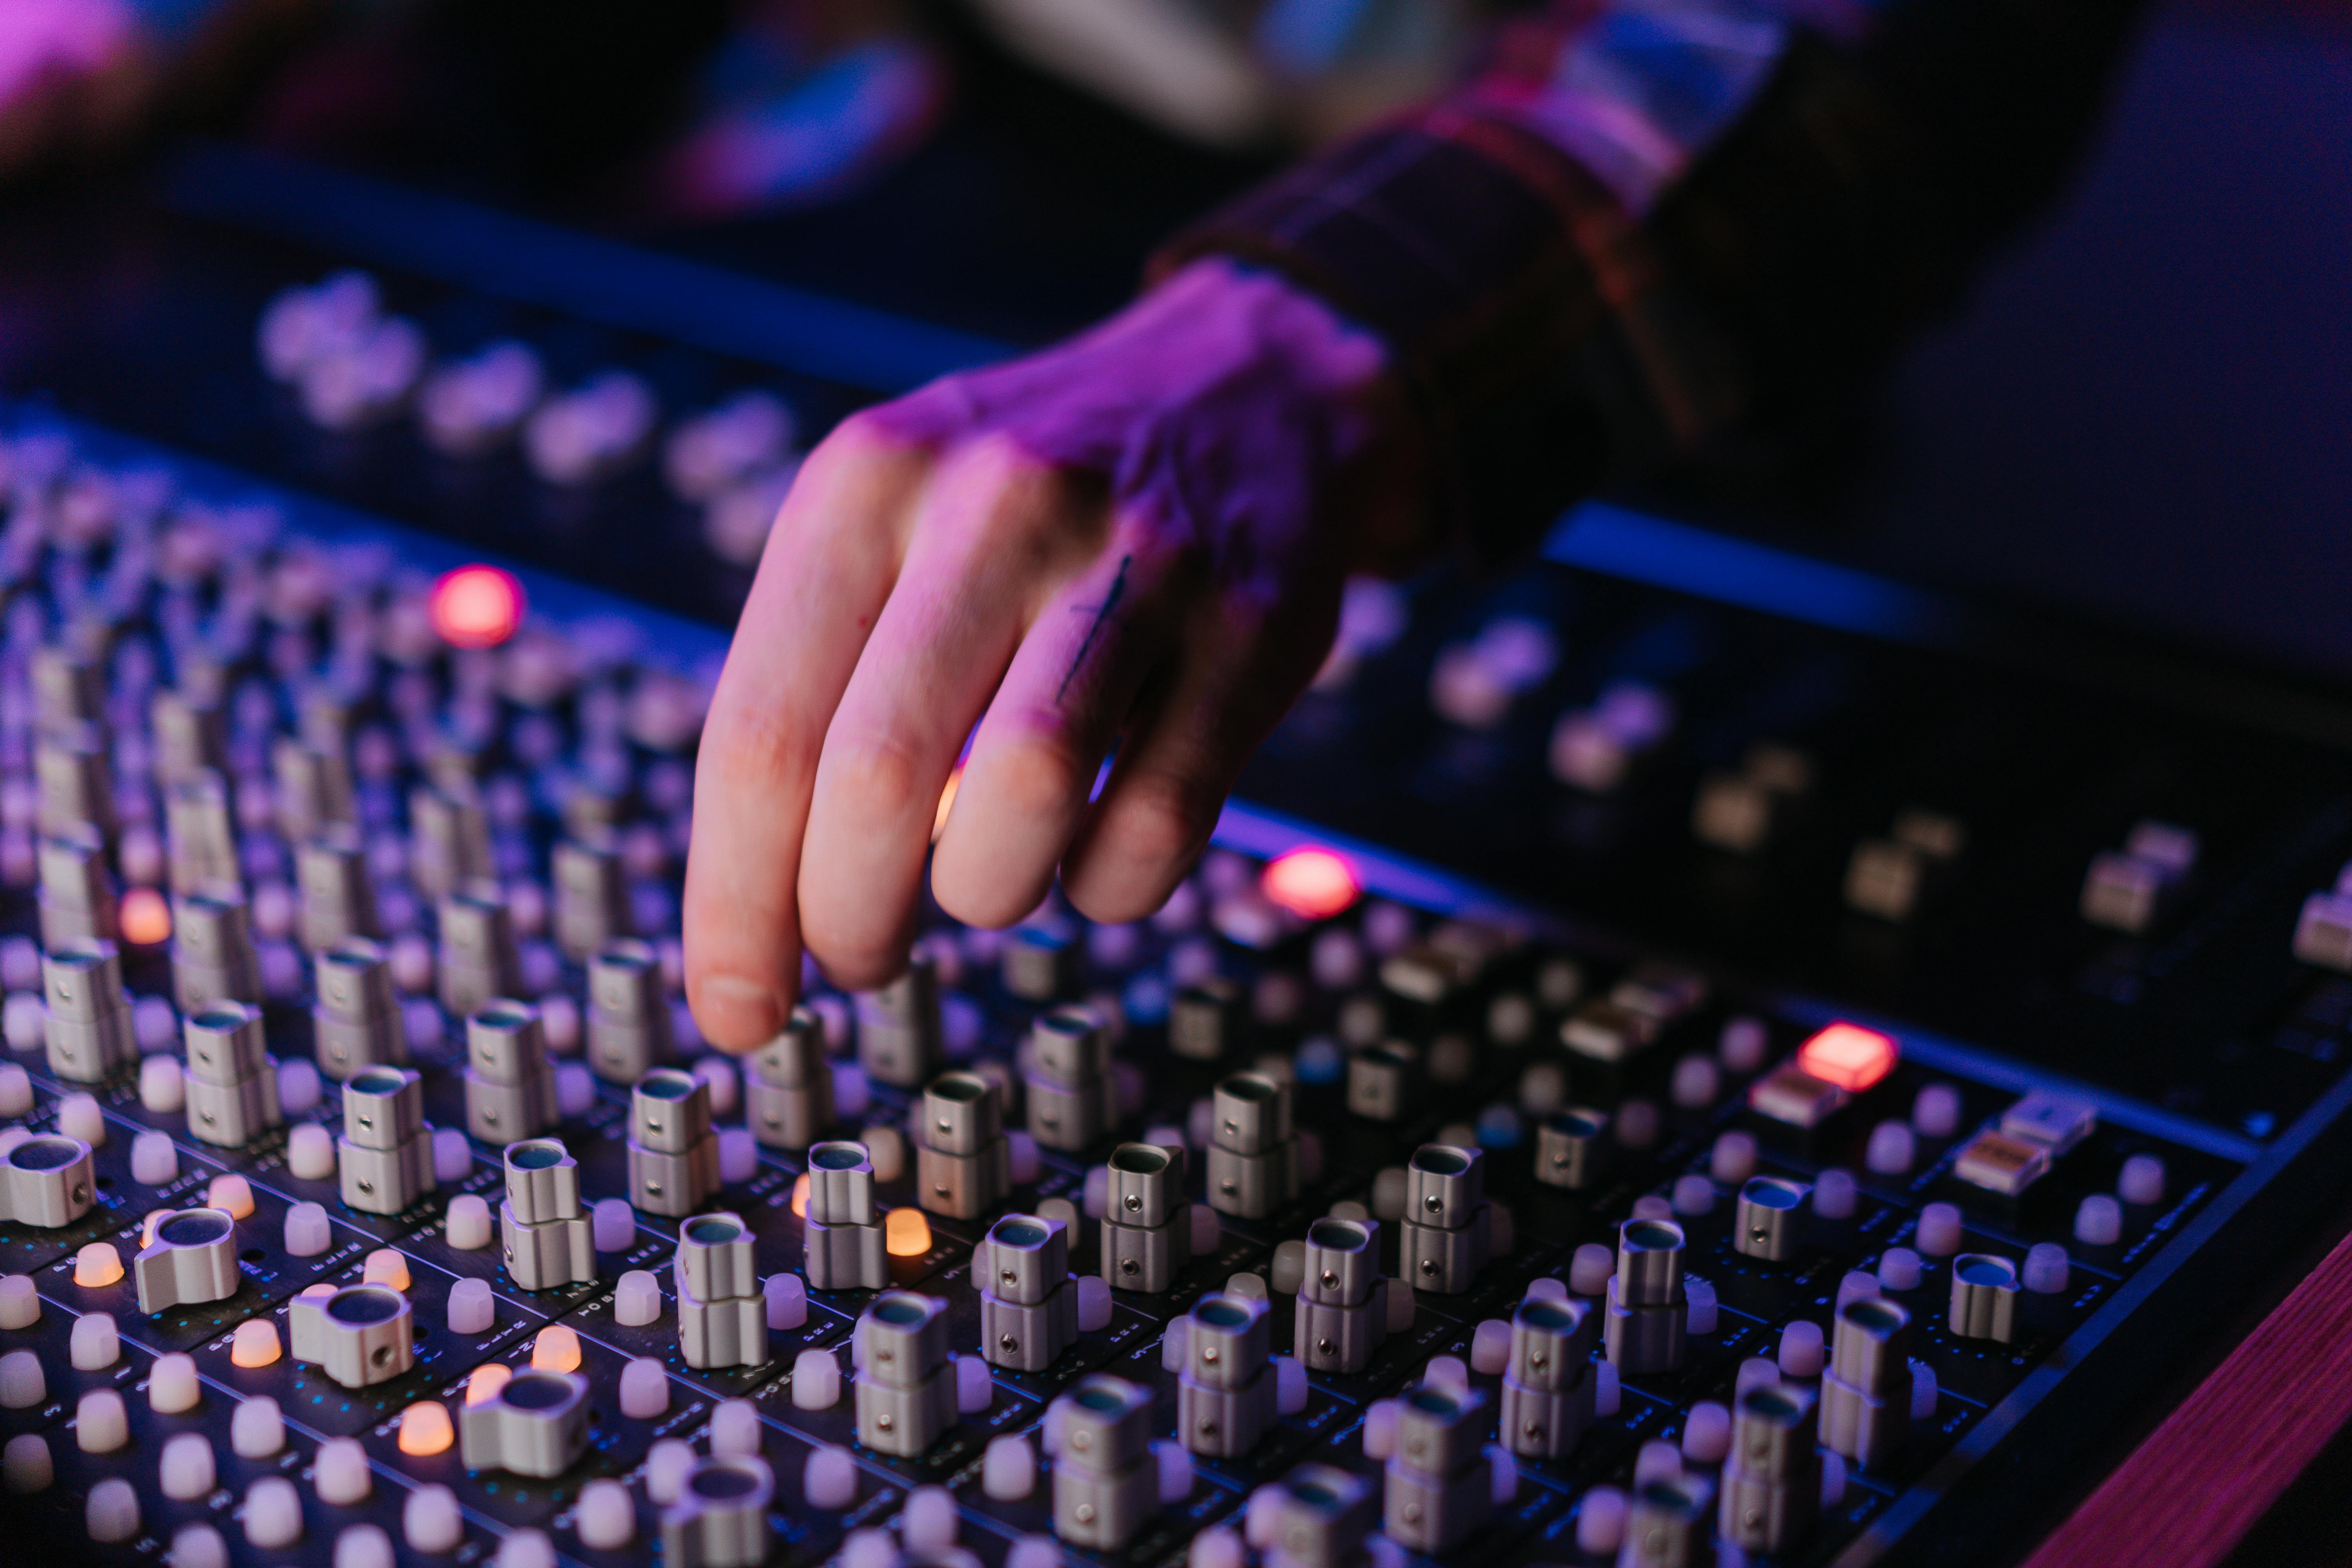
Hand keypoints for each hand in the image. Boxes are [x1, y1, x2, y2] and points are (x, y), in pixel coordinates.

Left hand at [683, 258, 1425, 1049]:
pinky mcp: (1254, 628)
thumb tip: (767, 908)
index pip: (761, 731)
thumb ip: (820, 686)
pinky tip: (1092, 852)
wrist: (1245, 387)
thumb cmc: (1032, 497)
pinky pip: (1159, 825)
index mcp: (867, 483)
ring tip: (982, 887)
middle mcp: (994, 502)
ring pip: (1024, 801)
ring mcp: (1136, 561)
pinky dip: (1109, 885)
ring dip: (985, 897)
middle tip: (858, 956)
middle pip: (879, 777)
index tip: (734, 1008)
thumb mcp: (892, 525)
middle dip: (850, 918)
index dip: (735, 902)